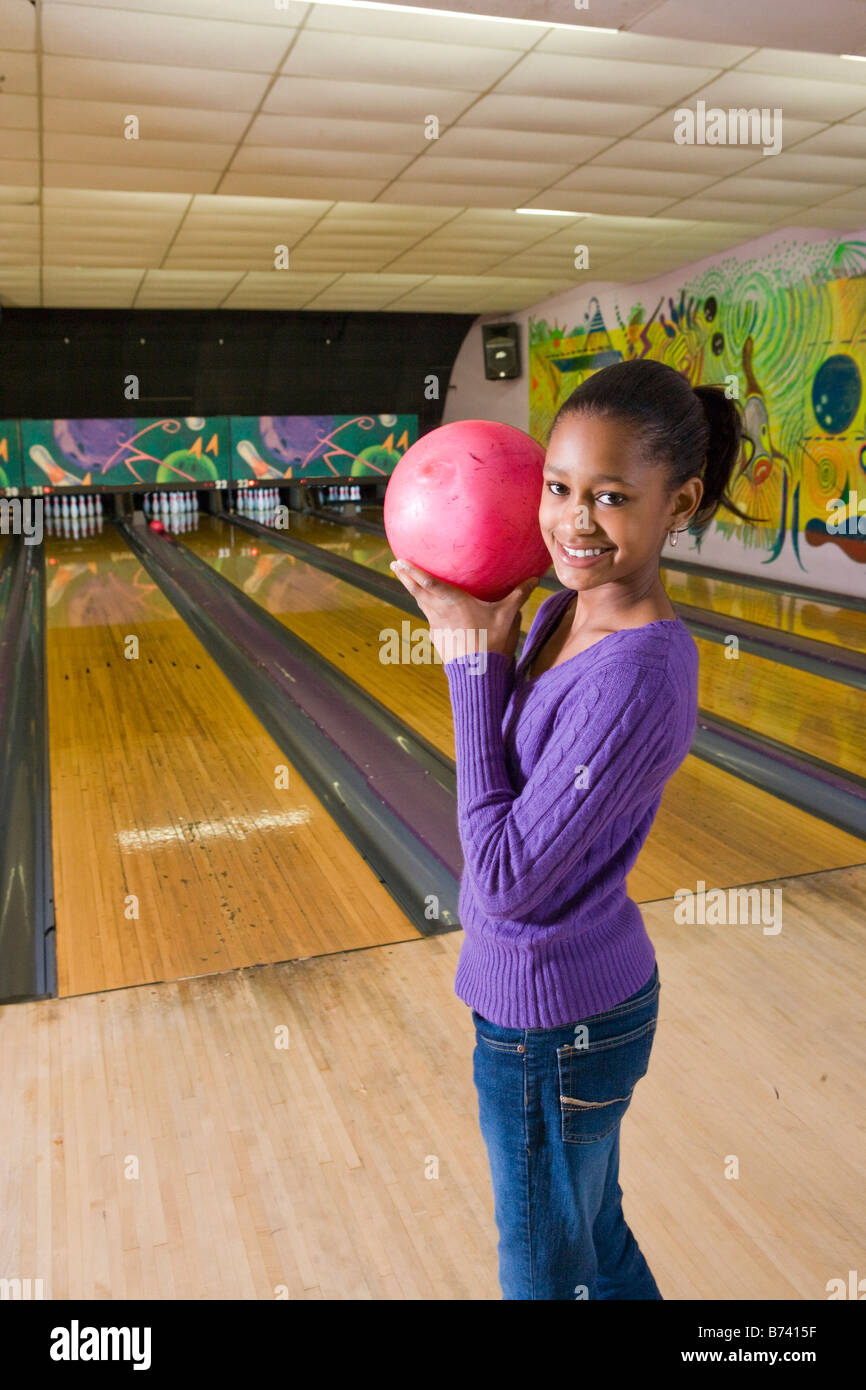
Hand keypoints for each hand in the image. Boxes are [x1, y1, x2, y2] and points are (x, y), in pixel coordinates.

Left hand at [390, 558, 539, 663]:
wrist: (478, 674)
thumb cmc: (492, 641)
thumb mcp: (507, 616)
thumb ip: (519, 595)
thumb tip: (536, 577)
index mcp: (453, 602)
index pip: (428, 583)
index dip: (413, 571)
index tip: (399, 560)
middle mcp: (439, 612)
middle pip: (417, 591)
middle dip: (405, 577)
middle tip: (395, 564)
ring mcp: (436, 627)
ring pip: (421, 604)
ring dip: (414, 591)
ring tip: (408, 580)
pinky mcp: (438, 638)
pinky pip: (430, 618)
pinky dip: (426, 608)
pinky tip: (430, 608)